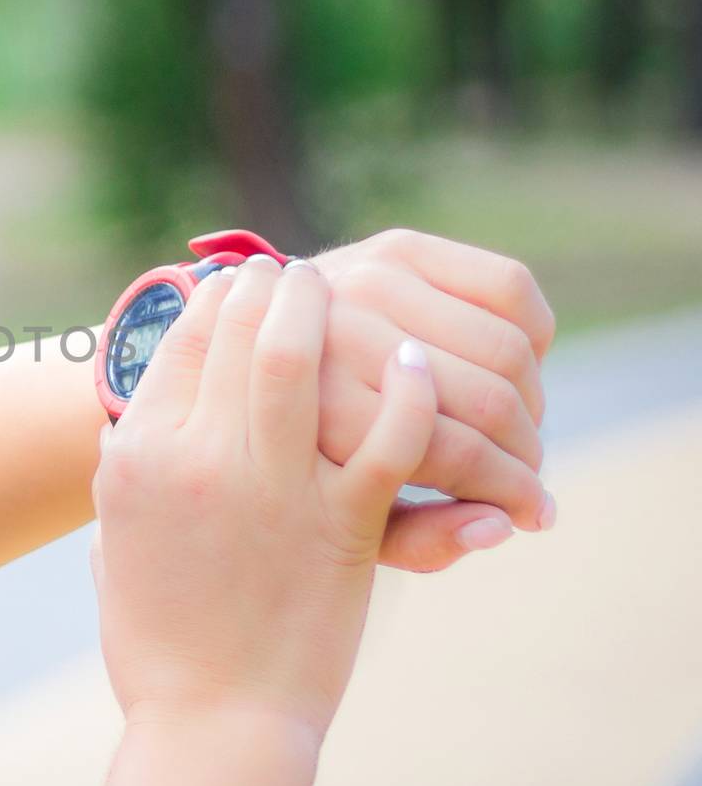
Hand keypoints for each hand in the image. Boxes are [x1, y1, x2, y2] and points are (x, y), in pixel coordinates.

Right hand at [90, 256, 436, 736]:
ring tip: (337, 288)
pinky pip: (389, 433)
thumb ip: (121, 478)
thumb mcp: (114, 539)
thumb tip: (126, 431)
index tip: (237, 283)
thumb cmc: (155, 639)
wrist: (214, 720)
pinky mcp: (343, 525)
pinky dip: (406, 385)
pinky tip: (412, 358)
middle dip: (271, 287)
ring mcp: (273, 488)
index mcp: (137, 456)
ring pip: (302, 359)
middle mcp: (199, 458)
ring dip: (322, 309)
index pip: (181, 340)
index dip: (215, 298)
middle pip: (240, 330)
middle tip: (292, 274)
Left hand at [311, 229, 555, 569]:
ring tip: (522, 430)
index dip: (508, 490)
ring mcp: (366, 284)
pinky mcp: (396, 246)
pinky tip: (515, 369)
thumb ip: (417, 538)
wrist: (251, 358)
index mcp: (313, 415)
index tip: (533, 514)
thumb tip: (502, 528)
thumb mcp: (342, 519)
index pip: (451, 452)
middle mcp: (335, 339)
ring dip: (534, 398)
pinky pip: (511, 289)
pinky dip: (534, 334)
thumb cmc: (305, 456)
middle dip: (528, 450)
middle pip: (488, 400)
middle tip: (530, 474)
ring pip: (507, 347)